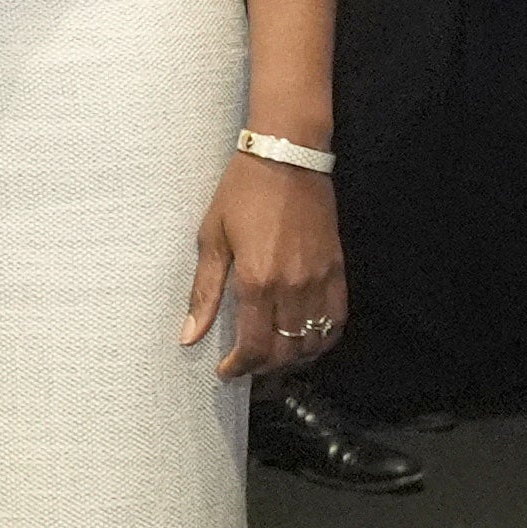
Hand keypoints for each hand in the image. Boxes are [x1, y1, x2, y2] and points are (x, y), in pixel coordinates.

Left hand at [185, 149, 347, 379]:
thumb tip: (190, 335)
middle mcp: (292, 287)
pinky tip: (306, 338)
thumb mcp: (213, 238)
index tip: (226, 370)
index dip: (239, 367)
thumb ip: (204, 292)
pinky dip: (323, 338)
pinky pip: (336, 319)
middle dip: (262, 367)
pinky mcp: (337, 270)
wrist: (288, 157)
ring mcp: (320, 280)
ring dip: (293, 358)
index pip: (253, 347)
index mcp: (257, 281)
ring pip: (314, 342)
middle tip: (246, 365)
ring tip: (273, 355)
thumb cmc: (243, 192)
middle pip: (285, 352)